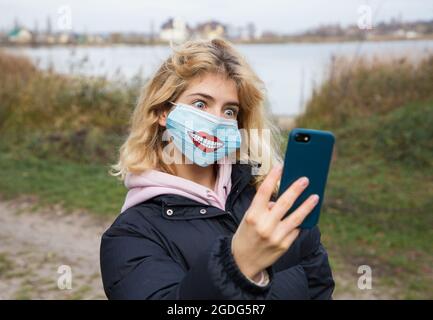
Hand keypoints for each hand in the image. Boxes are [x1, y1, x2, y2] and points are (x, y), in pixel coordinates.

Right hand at [231, 165, 318, 279]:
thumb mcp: (248, 219)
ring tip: (315, 197)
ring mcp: (276, 237)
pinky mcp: (284, 246)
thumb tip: (280, 200)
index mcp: (252, 215)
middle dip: (296, 189)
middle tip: (305, 179)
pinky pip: (295, 230)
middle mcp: (264, 225)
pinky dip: (300, 222)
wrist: (241, 263)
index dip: (272, 177)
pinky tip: (306, 215)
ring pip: (296, 217)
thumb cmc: (245, 236)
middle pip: (284, 203)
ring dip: (307, 206)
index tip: (281, 166)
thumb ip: (262, 209)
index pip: (263, 192)